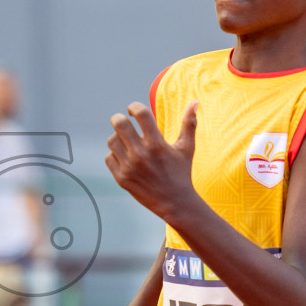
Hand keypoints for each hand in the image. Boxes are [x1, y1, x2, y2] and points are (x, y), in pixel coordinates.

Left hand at [105, 100, 198, 221]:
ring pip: (112, 141)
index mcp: (157, 144)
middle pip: (119, 124)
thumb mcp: (187, 148)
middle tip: (123, 121)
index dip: (134, 107)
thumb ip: (189, 123)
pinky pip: (109, 158)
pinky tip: (125, 157)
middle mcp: (141, 154)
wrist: (175, 203)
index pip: (140, 114)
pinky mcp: (122, 178)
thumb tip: (195, 102)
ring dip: (118, 138)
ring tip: (127, 142)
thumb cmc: (181, 173)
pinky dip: (115, 155)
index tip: (133, 110)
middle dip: (119, 118)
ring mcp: (130, 167)